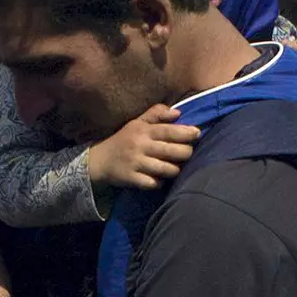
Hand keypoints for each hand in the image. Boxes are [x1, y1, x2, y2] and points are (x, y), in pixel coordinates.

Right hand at [83, 106, 198, 193]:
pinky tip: (160, 179)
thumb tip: (178, 113)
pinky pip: (153, 183)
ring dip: (175, 169)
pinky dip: (160, 182)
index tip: (197, 134)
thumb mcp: (137, 123)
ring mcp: (135, 163)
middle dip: (185, 153)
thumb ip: (157, 114)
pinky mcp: (131, 178)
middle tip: (188, 153)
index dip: (186, 133)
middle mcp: (140, 146)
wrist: (99, 160)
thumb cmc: (123, 140)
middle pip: (171, 151)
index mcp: (143, 131)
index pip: (169, 131)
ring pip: (165, 169)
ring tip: (176, 167)